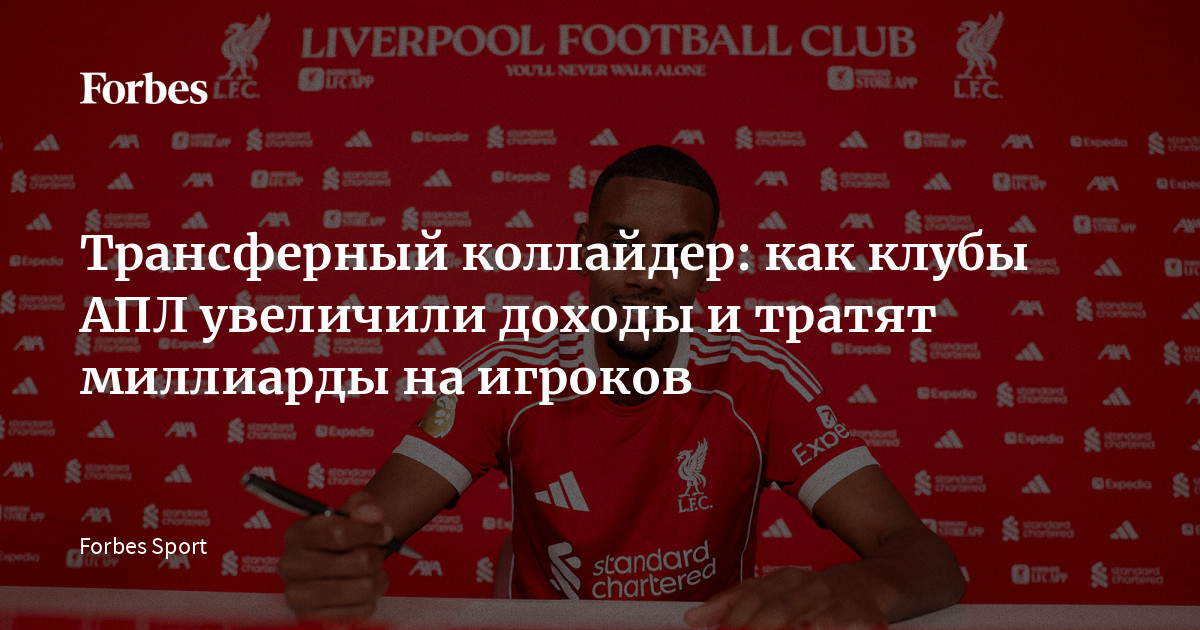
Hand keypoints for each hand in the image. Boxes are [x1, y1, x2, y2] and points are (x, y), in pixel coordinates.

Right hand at [278, 493, 393, 619]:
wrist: (334, 564)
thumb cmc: (343, 536)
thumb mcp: (350, 512)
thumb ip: (362, 505)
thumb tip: (373, 514)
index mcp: (296, 534)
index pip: (339, 533)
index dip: (370, 532)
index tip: (385, 532)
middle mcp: (290, 566)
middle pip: (359, 562)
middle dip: (376, 555)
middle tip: (376, 554)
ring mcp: (298, 596)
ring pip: (364, 587)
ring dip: (378, 578)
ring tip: (374, 572)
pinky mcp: (313, 618)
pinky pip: (362, 611)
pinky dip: (371, 600)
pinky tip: (361, 590)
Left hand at [684, 567, 886, 628]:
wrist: (869, 584)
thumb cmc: (812, 594)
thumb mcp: (776, 590)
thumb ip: (736, 602)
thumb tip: (693, 618)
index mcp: (783, 578)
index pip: (751, 595)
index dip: (731, 615)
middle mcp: (805, 585)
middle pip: (774, 608)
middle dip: (751, 627)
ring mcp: (831, 599)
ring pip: (801, 617)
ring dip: (782, 628)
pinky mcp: (856, 615)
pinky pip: (834, 624)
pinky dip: (822, 627)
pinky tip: (811, 629)